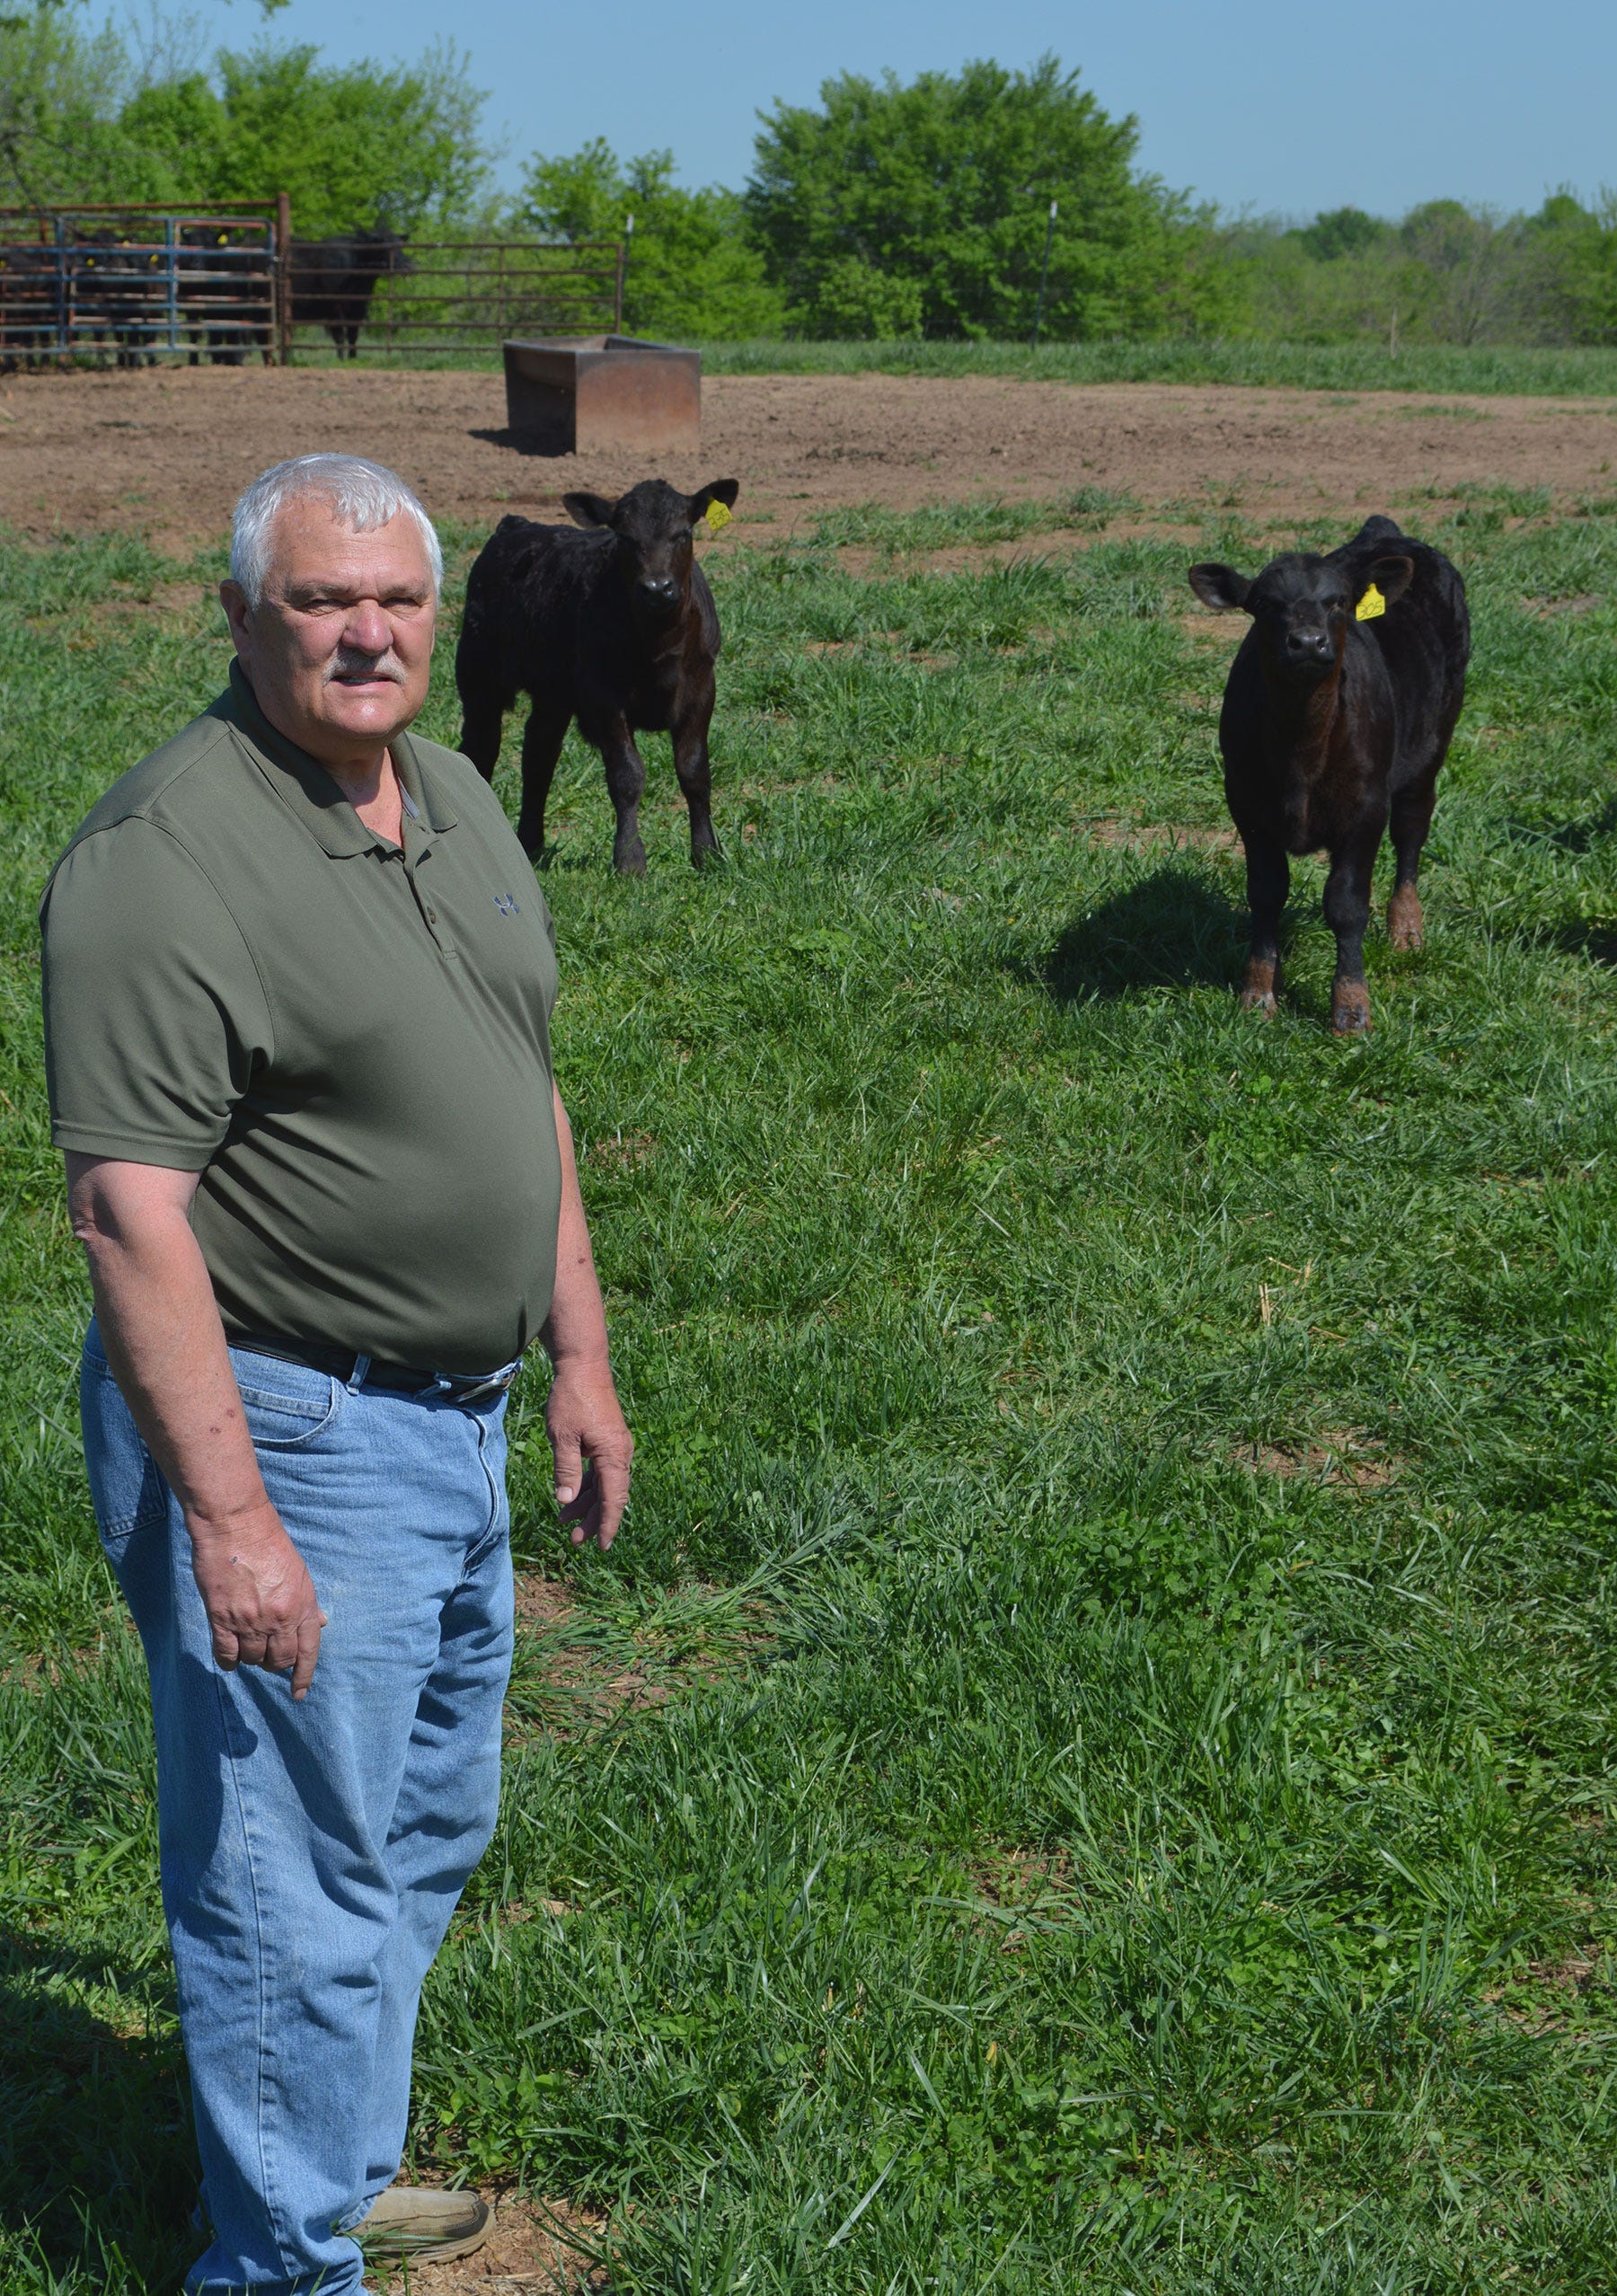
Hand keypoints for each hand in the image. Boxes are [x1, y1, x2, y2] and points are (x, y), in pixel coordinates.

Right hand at [187, 1502, 326, 1698]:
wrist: (236, 1525)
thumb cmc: (269, 1543)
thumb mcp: (299, 1572)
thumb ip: (307, 1603)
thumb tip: (319, 1624)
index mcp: (303, 1605)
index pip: (309, 1651)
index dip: (304, 1675)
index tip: (299, 1692)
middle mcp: (279, 1618)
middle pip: (279, 1660)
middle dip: (275, 1662)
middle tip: (267, 1652)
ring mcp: (250, 1620)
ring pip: (253, 1659)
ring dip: (251, 1657)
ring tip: (247, 1642)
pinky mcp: (222, 1618)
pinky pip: (226, 1654)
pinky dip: (229, 1661)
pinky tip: (230, 1656)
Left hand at [546, 1354, 631, 1550]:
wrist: (583, 1366)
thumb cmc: (571, 1399)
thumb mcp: (562, 1436)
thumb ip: (565, 1470)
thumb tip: (566, 1501)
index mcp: (614, 1455)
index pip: (613, 1499)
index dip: (607, 1524)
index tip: (601, 1546)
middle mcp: (620, 1453)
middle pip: (611, 1496)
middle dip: (594, 1520)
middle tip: (575, 1540)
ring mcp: (615, 1447)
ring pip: (605, 1485)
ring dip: (587, 1504)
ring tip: (564, 1520)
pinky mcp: (607, 1441)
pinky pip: (601, 1472)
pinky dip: (587, 1486)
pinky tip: (571, 1495)